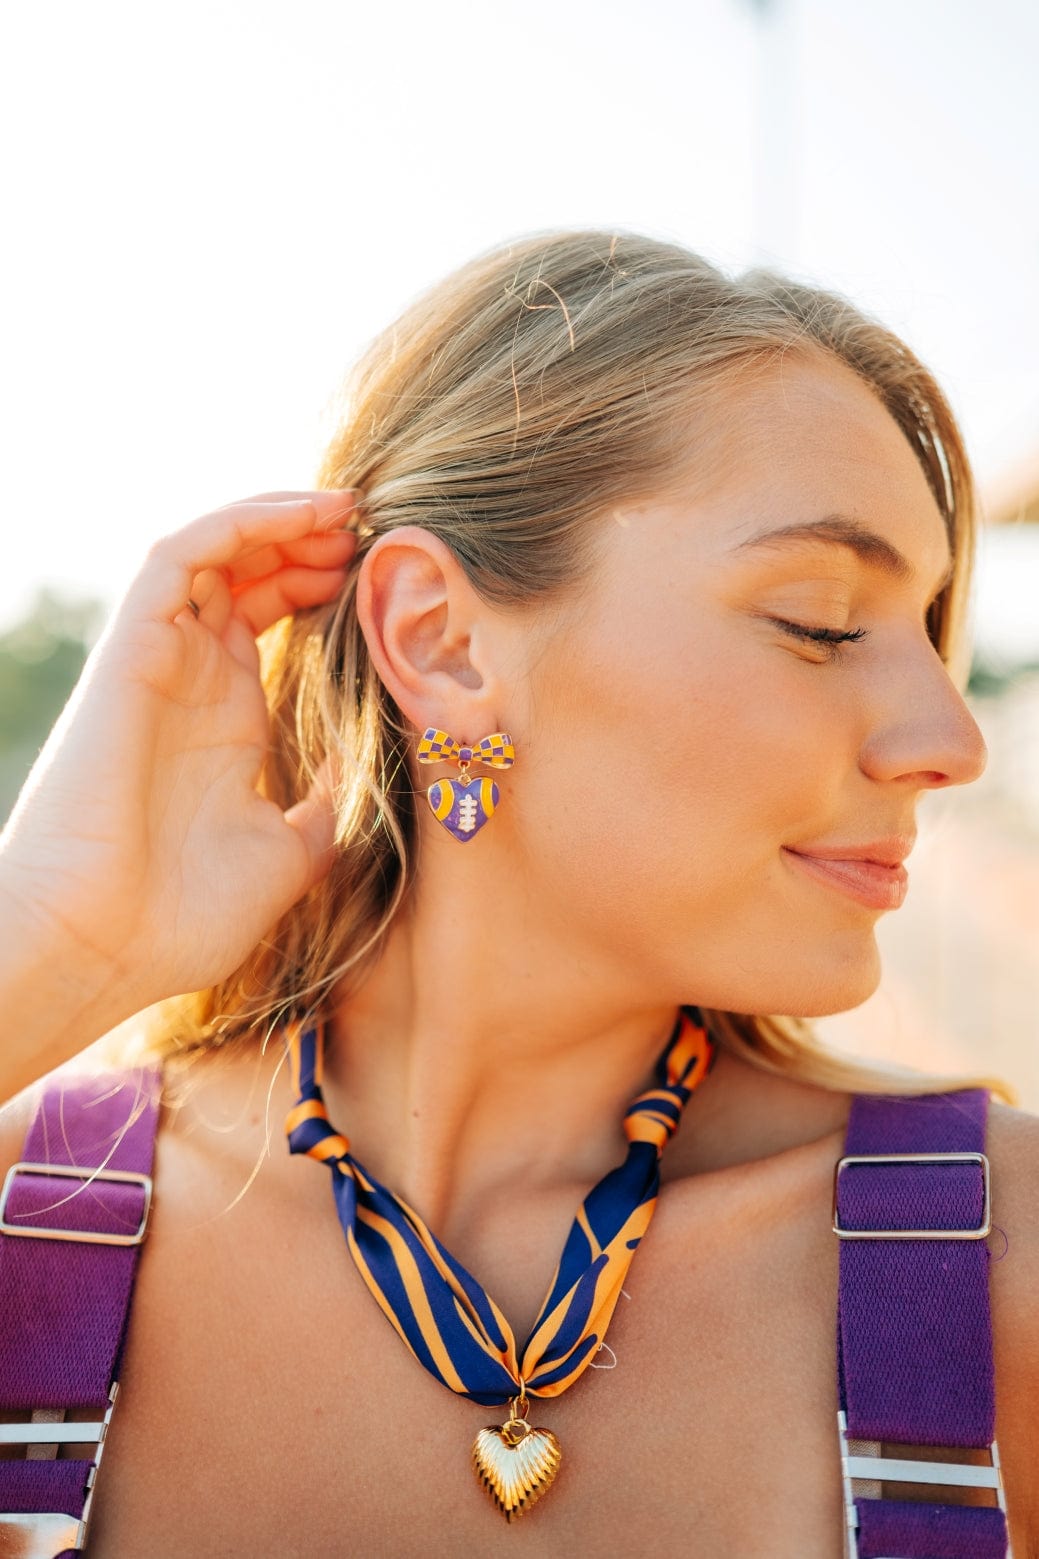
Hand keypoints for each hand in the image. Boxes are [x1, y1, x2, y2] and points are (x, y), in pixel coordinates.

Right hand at [1, 490, 359, 1053]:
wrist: (100, 945)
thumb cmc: (181, 918)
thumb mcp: (286, 858)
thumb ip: (323, 810)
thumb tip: (369, 776)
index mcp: (226, 719)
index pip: (268, 618)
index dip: (321, 585)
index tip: (384, 578)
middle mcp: (193, 679)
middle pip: (245, 574)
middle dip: (308, 543)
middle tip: (375, 532)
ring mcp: (161, 660)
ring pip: (213, 551)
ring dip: (280, 521)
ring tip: (346, 512)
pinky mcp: (132, 647)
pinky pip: (178, 554)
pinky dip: (238, 522)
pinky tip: (301, 516)